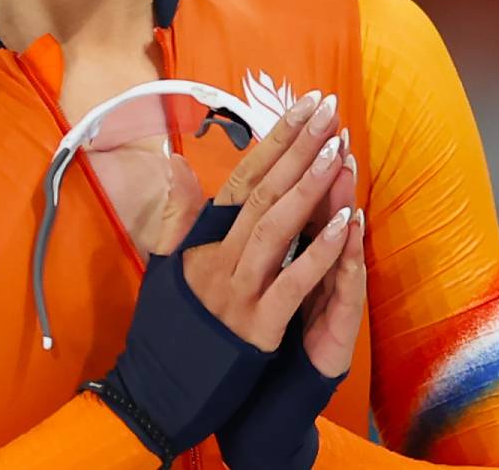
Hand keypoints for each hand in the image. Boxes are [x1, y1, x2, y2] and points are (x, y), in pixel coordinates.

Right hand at [177, 89, 354, 349]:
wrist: (153, 393)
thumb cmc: (166, 330)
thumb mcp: (163, 267)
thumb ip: (176, 214)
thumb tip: (174, 161)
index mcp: (201, 242)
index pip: (242, 179)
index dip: (275, 140)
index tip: (303, 105)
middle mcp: (218, 259)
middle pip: (264, 192)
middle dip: (299, 147)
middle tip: (328, 109)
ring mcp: (237, 292)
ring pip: (276, 227)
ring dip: (310, 187)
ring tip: (338, 149)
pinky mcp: (256, 327)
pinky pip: (292, 283)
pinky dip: (319, 252)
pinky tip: (345, 224)